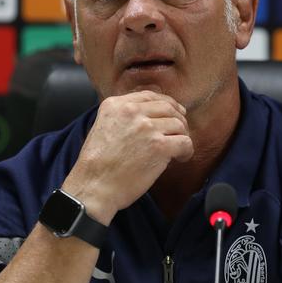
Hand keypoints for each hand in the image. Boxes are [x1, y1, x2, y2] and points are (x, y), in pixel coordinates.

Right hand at [61, 91, 191, 222]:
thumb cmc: (97, 166)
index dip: (166, 103)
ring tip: (179, 149)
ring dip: (182, 136)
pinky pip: (184, 142)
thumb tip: (149, 115)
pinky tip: (181, 158)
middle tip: (181, 132)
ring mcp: (146, 127)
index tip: (174, 112)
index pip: (149, 96)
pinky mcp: (159, 146)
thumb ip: (122, 117)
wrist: (95, 187)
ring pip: (179, 124)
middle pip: (167, 107)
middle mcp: (131, 111)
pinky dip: (186, 151)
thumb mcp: (102, 127)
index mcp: (115, 105)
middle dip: (178, 119)